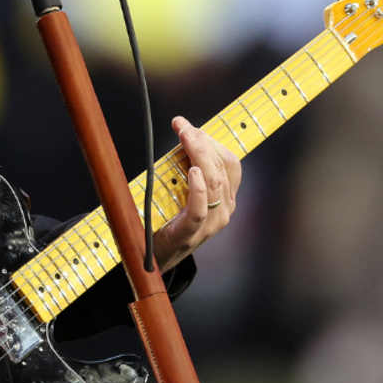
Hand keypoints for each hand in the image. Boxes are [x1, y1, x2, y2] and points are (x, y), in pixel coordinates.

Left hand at [152, 116, 240, 270]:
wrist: (153, 257)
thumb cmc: (167, 218)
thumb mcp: (181, 188)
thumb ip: (185, 166)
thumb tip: (182, 134)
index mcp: (225, 197)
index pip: (229, 162)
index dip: (211, 140)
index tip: (188, 125)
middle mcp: (224, 209)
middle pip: (221, 168)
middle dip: (202, 141)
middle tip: (182, 125)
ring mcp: (211, 224)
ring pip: (213, 183)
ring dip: (198, 155)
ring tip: (184, 137)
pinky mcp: (191, 234)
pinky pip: (200, 210)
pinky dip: (198, 189)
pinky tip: (193, 172)